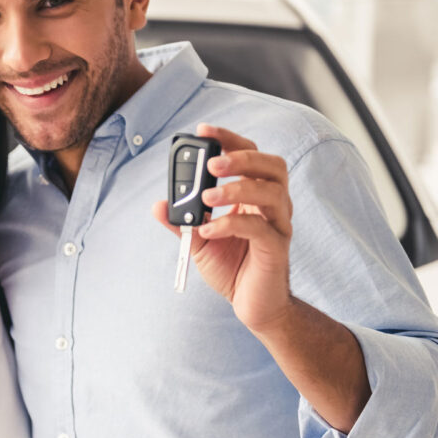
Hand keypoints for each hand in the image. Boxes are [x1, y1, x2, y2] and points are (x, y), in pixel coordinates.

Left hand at [153, 124, 294, 330]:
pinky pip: (259, 228)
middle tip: (212, 162)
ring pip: (271, 192)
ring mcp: (278, 226)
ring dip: (236, 189)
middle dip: (241, 158)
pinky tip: (208, 231)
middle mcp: (273, 205)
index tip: (203, 130)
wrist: (253, 306)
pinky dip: (231, 224)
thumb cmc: (231, 268)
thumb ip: (182, 221)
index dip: (229, 139)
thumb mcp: (199, 241)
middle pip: (272, 166)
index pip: (251, 155)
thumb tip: (158, 204)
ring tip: (207, 196)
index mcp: (256, 195)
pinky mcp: (276, 249)